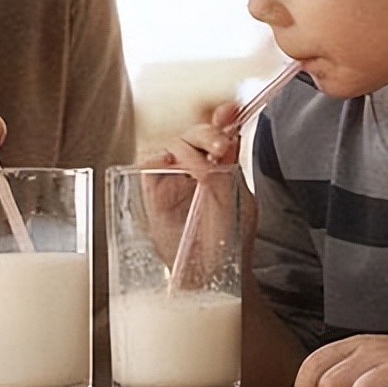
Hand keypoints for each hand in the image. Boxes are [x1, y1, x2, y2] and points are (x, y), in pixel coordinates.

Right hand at [138, 102, 256, 276]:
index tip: (230, 111)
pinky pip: (148, 163)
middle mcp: (195, 167)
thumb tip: (232, 134)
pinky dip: (159, 159)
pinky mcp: (152, 192)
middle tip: (220, 147)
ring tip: (203, 170)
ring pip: (173, 143)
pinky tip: (174, 169)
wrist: (213, 275)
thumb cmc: (230, 242)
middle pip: (194, 132)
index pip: (218, 131)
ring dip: (189, 149)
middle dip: (208, 133)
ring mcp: (173, 178)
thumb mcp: (239, 200)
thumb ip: (233, 167)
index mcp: (220, 165)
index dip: (222, 116)